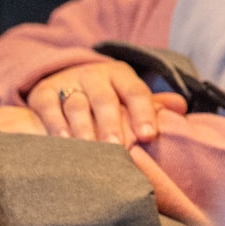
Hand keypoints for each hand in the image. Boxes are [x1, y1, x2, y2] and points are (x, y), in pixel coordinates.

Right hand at [25, 62, 188, 145]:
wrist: (63, 78)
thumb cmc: (106, 96)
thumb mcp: (127, 93)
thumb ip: (152, 104)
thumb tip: (182, 107)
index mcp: (120, 75)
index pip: (136, 91)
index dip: (144, 113)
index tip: (148, 137)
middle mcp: (94, 75)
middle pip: (105, 99)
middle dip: (111, 124)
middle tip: (117, 148)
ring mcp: (67, 83)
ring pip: (76, 104)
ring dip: (83, 128)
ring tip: (89, 150)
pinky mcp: (42, 93)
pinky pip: (48, 107)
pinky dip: (54, 125)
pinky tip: (62, 143)